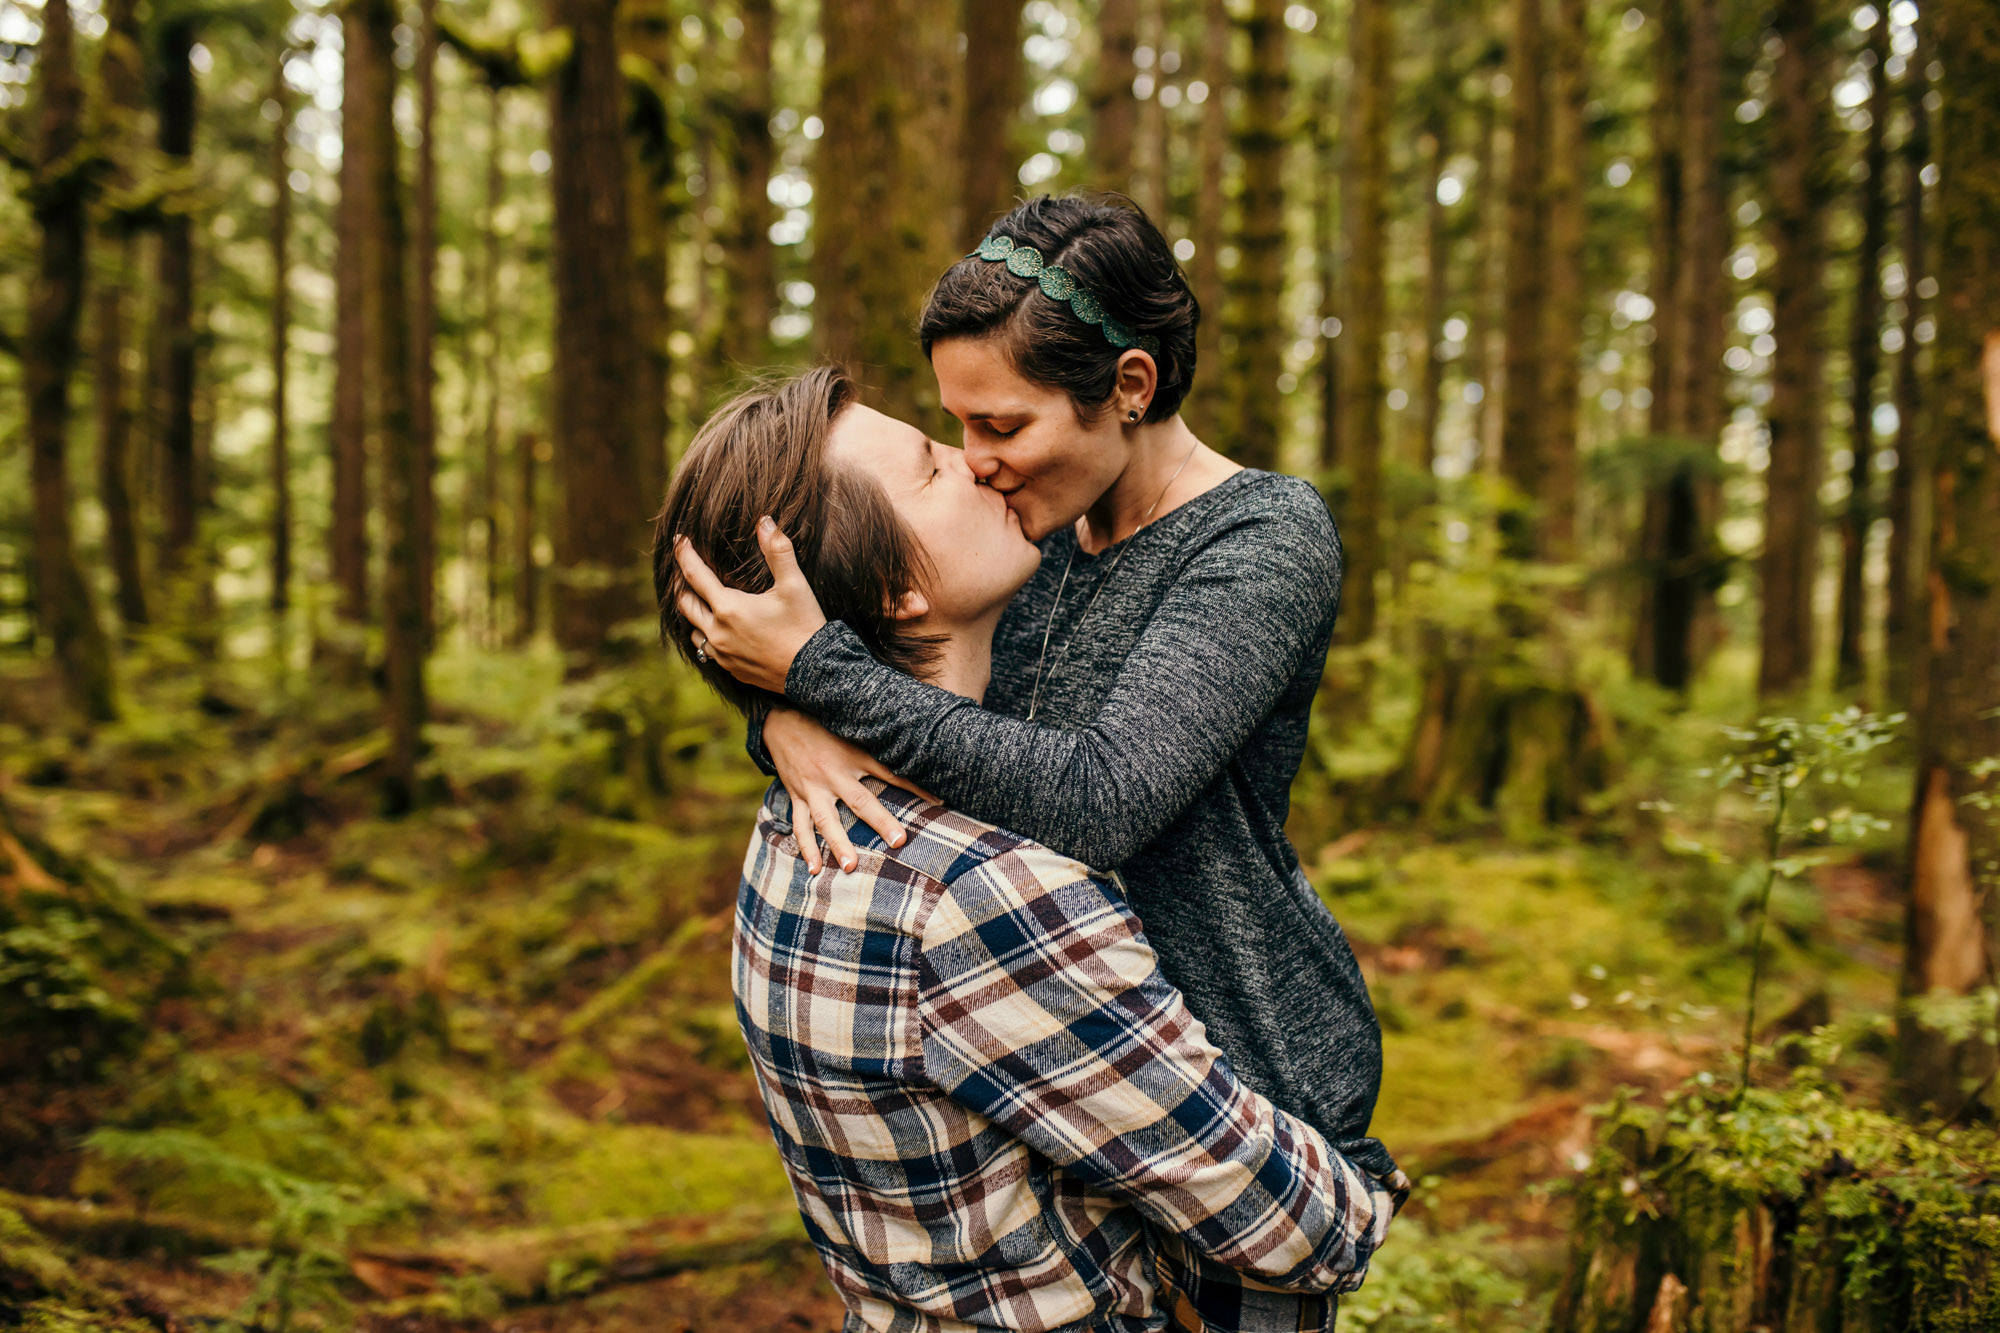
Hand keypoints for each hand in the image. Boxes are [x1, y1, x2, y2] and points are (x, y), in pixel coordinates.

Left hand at [674, 517, 827, 694]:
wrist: (816, 672)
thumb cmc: (805, 626)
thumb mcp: (794, 585)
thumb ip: (778, 550)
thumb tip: (765, 521)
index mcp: (729, 607)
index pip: (695, 575)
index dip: (685, 554)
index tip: (679, 539)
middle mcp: (719, 632)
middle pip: (685, 603)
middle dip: (681, 584)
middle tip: (683, 569)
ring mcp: (723, 653)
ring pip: (693, 629)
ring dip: (692, 612)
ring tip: (696, 600)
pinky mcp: (732, 669)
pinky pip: (707, 651)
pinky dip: (705, 635)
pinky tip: (715, 631)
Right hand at [766, 708, 938, 873]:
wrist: (781, 721)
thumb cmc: (824, 726)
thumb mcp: (853, 732)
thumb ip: (878, 747)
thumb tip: (914, 754)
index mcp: (853, 757)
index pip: (891, 773)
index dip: (915, 787)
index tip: (939, 802)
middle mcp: (834, 775)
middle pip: (860, 801)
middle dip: (880, 821)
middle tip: (899, 841)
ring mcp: (813, 788)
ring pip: (826, 820)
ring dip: (838, 844)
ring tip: (851, 867)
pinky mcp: (797, 796)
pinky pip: (801, 825)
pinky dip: (806, 847)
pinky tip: (815, 869)